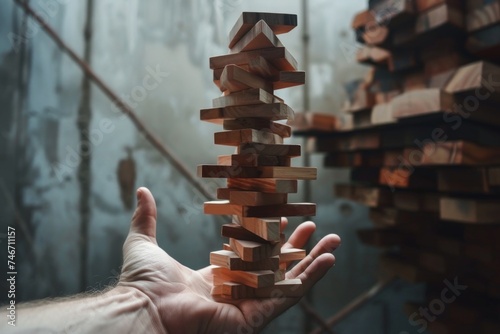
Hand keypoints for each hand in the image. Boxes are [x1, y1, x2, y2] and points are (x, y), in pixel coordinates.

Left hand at [118, 187, 340, 333]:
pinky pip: (289, 295)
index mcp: (216, 276)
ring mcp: (248, 304)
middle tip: (316, 228)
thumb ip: (146, 218)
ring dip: (312, 260)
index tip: (283, 218)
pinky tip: (328, 259)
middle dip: (298, 247)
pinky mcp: (256, 315)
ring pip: (288, 279)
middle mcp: (236, 291)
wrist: (144, 311)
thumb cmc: (142, 284)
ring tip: (333, 242)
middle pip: (275, 266)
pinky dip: (311, 277)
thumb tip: (142, 191)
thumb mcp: (145, 243)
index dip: (269, 236)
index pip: (251, 254)